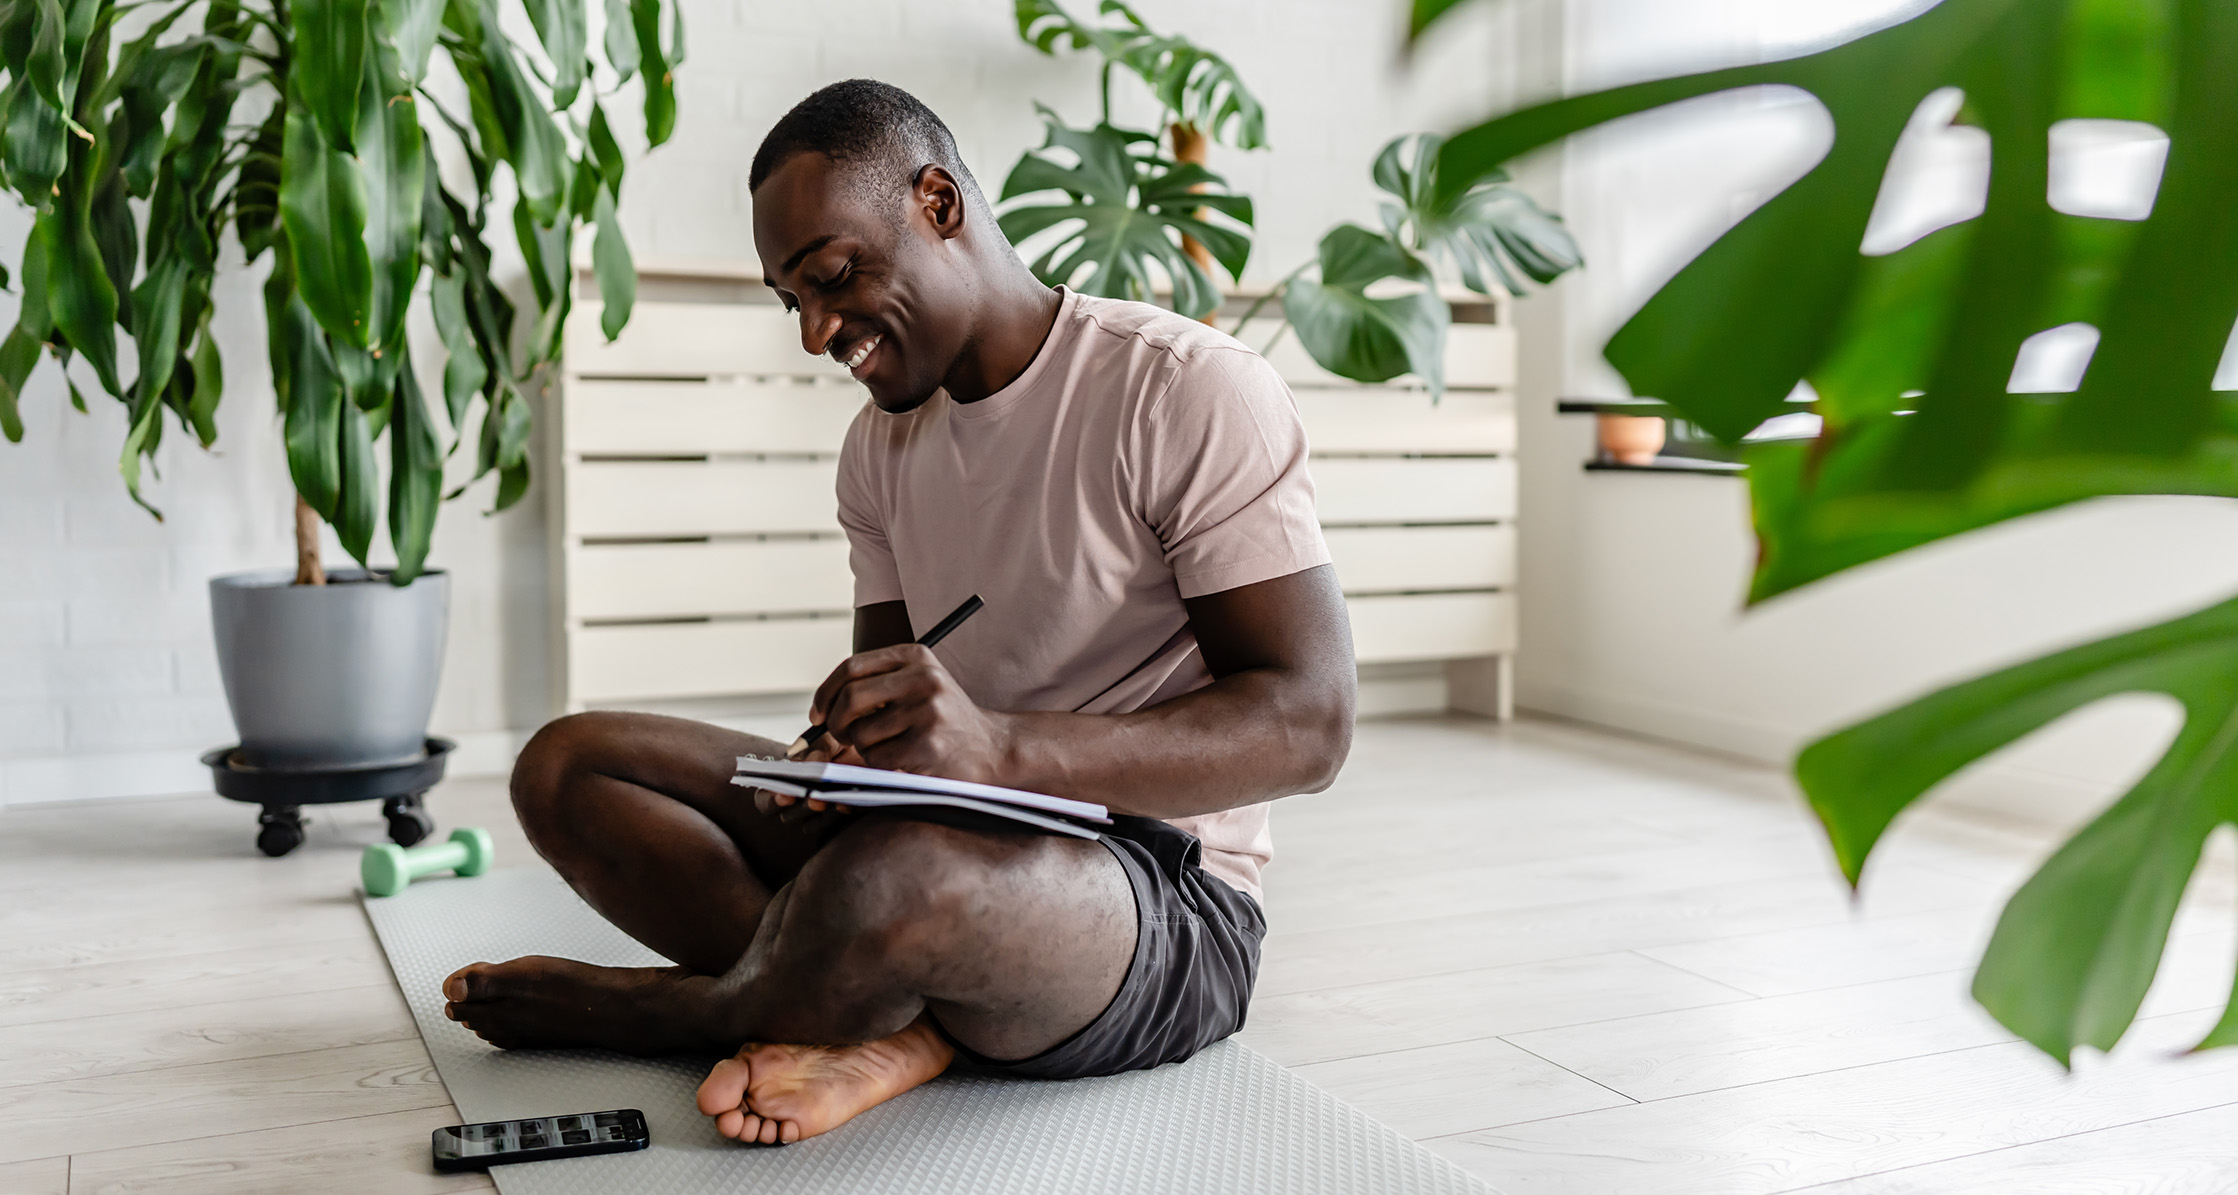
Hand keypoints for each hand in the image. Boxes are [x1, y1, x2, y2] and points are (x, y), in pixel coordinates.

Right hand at [753, 738, 864, 824]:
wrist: (861, 754)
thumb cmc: (835, 746)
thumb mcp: (825, 741)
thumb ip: (817, 750)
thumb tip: (813, 763)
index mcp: (782, 782)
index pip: (765, 800)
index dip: (771, 801)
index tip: (786, 796)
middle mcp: (793, 804)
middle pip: (788, 816)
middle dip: (801, 807)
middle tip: (814, 798)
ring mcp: (813, 816)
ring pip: (809, 824)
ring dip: (820, 814)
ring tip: (831, 800)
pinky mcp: (833, 821)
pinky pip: (832, 825)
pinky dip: (838, 816)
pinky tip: (846, 804)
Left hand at [809, 643, 1011, 781]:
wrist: (993, 747)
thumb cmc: (944, 721)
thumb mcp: (917, 687)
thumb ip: (875, 687)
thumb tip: (818, 713)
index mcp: (916, 657)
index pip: (851, 668)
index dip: (826, 693)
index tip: (818, 713)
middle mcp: (922, 678)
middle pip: (850, 699)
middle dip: (835, 724)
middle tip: (841, 737)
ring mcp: (927, 712)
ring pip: (861, 733)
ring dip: (863, 749)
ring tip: (887, 748)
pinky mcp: (927, 745)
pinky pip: (877, 759)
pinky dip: (879, 766)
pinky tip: (902, 761)